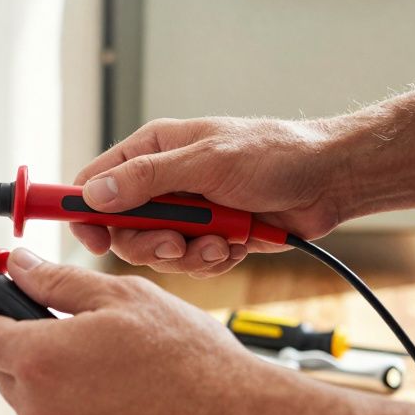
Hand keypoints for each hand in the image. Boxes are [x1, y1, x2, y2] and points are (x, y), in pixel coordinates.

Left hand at [0, 248, 284, 414]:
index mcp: (40, 360)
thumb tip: (20, 266)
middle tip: (74, 328)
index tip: (10, 300)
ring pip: (34, 402)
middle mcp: (40, 410)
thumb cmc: (188, 358)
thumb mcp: (121, 296)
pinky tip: (123, 396)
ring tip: (111, 364)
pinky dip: (80, 411)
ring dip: (55, 380)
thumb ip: (57, 281)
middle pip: (1, 369)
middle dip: (26, 344)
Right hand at [71, 117, 347, 277]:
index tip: (93, 239)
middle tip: (177, 243)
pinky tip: (236, 244)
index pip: (95, 182)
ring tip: (221, 241)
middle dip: (150, 243)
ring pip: (158, 251)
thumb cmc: (274, 154)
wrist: (329, 181)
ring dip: (188, 254)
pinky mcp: (210, 236)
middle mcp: (164, 181)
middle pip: (124, 228)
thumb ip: (147, 179)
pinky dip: (211, 260)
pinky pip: (190, 263)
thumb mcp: (206, 161)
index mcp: (153, 151)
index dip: (86, 213)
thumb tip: (94, 194)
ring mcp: (187, 211)